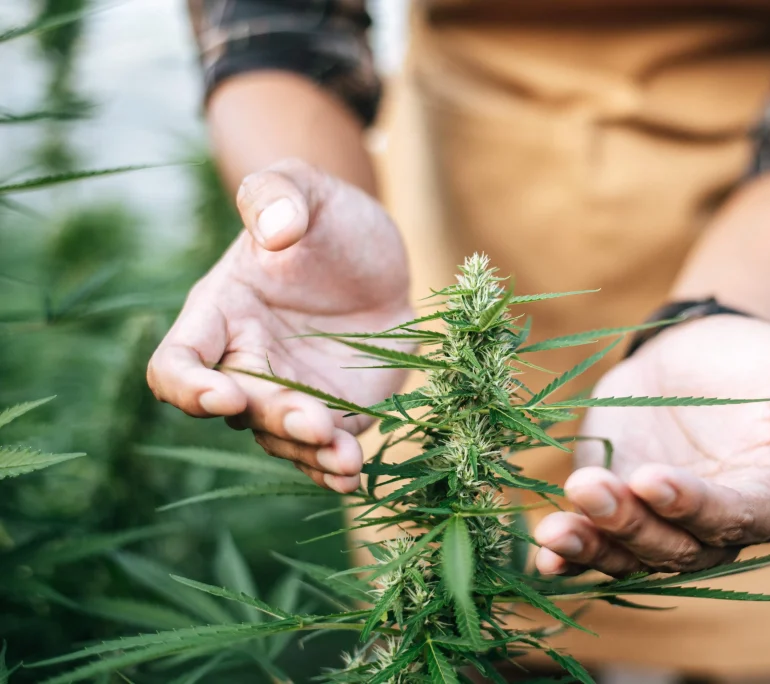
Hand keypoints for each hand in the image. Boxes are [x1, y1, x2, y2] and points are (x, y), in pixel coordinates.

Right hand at [147, 159, 412, 492]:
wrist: (377, 254)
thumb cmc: (326, 217)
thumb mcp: (305, 187)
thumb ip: (277, 194)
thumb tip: (273, 228)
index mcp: (220, 313)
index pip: (178, 363)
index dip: (189, 386)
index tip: (223, 393)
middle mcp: (246, 361)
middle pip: (239, 409)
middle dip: (274, 419)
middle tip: (316, 423)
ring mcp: (290, 391)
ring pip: (282, 438)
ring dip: (309, 454)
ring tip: (346, 460)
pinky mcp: (335, 410)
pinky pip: (323, 448)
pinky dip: (334, 466)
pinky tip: (353, 474)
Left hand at [533, 315, 769, 575]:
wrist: (693, 352)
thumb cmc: (753, 360)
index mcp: (759, 501)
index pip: (728, 518)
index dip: (692, 505)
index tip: (653, 479)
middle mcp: (706, 526)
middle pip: (670, 545)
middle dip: (630, 523)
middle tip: (593, 488)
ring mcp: (655, 521)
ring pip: (627, 551)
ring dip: (592, 545)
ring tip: (555, 528)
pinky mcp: (614, 508)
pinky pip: (593, 543)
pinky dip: (567, 555)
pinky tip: (541, 552)